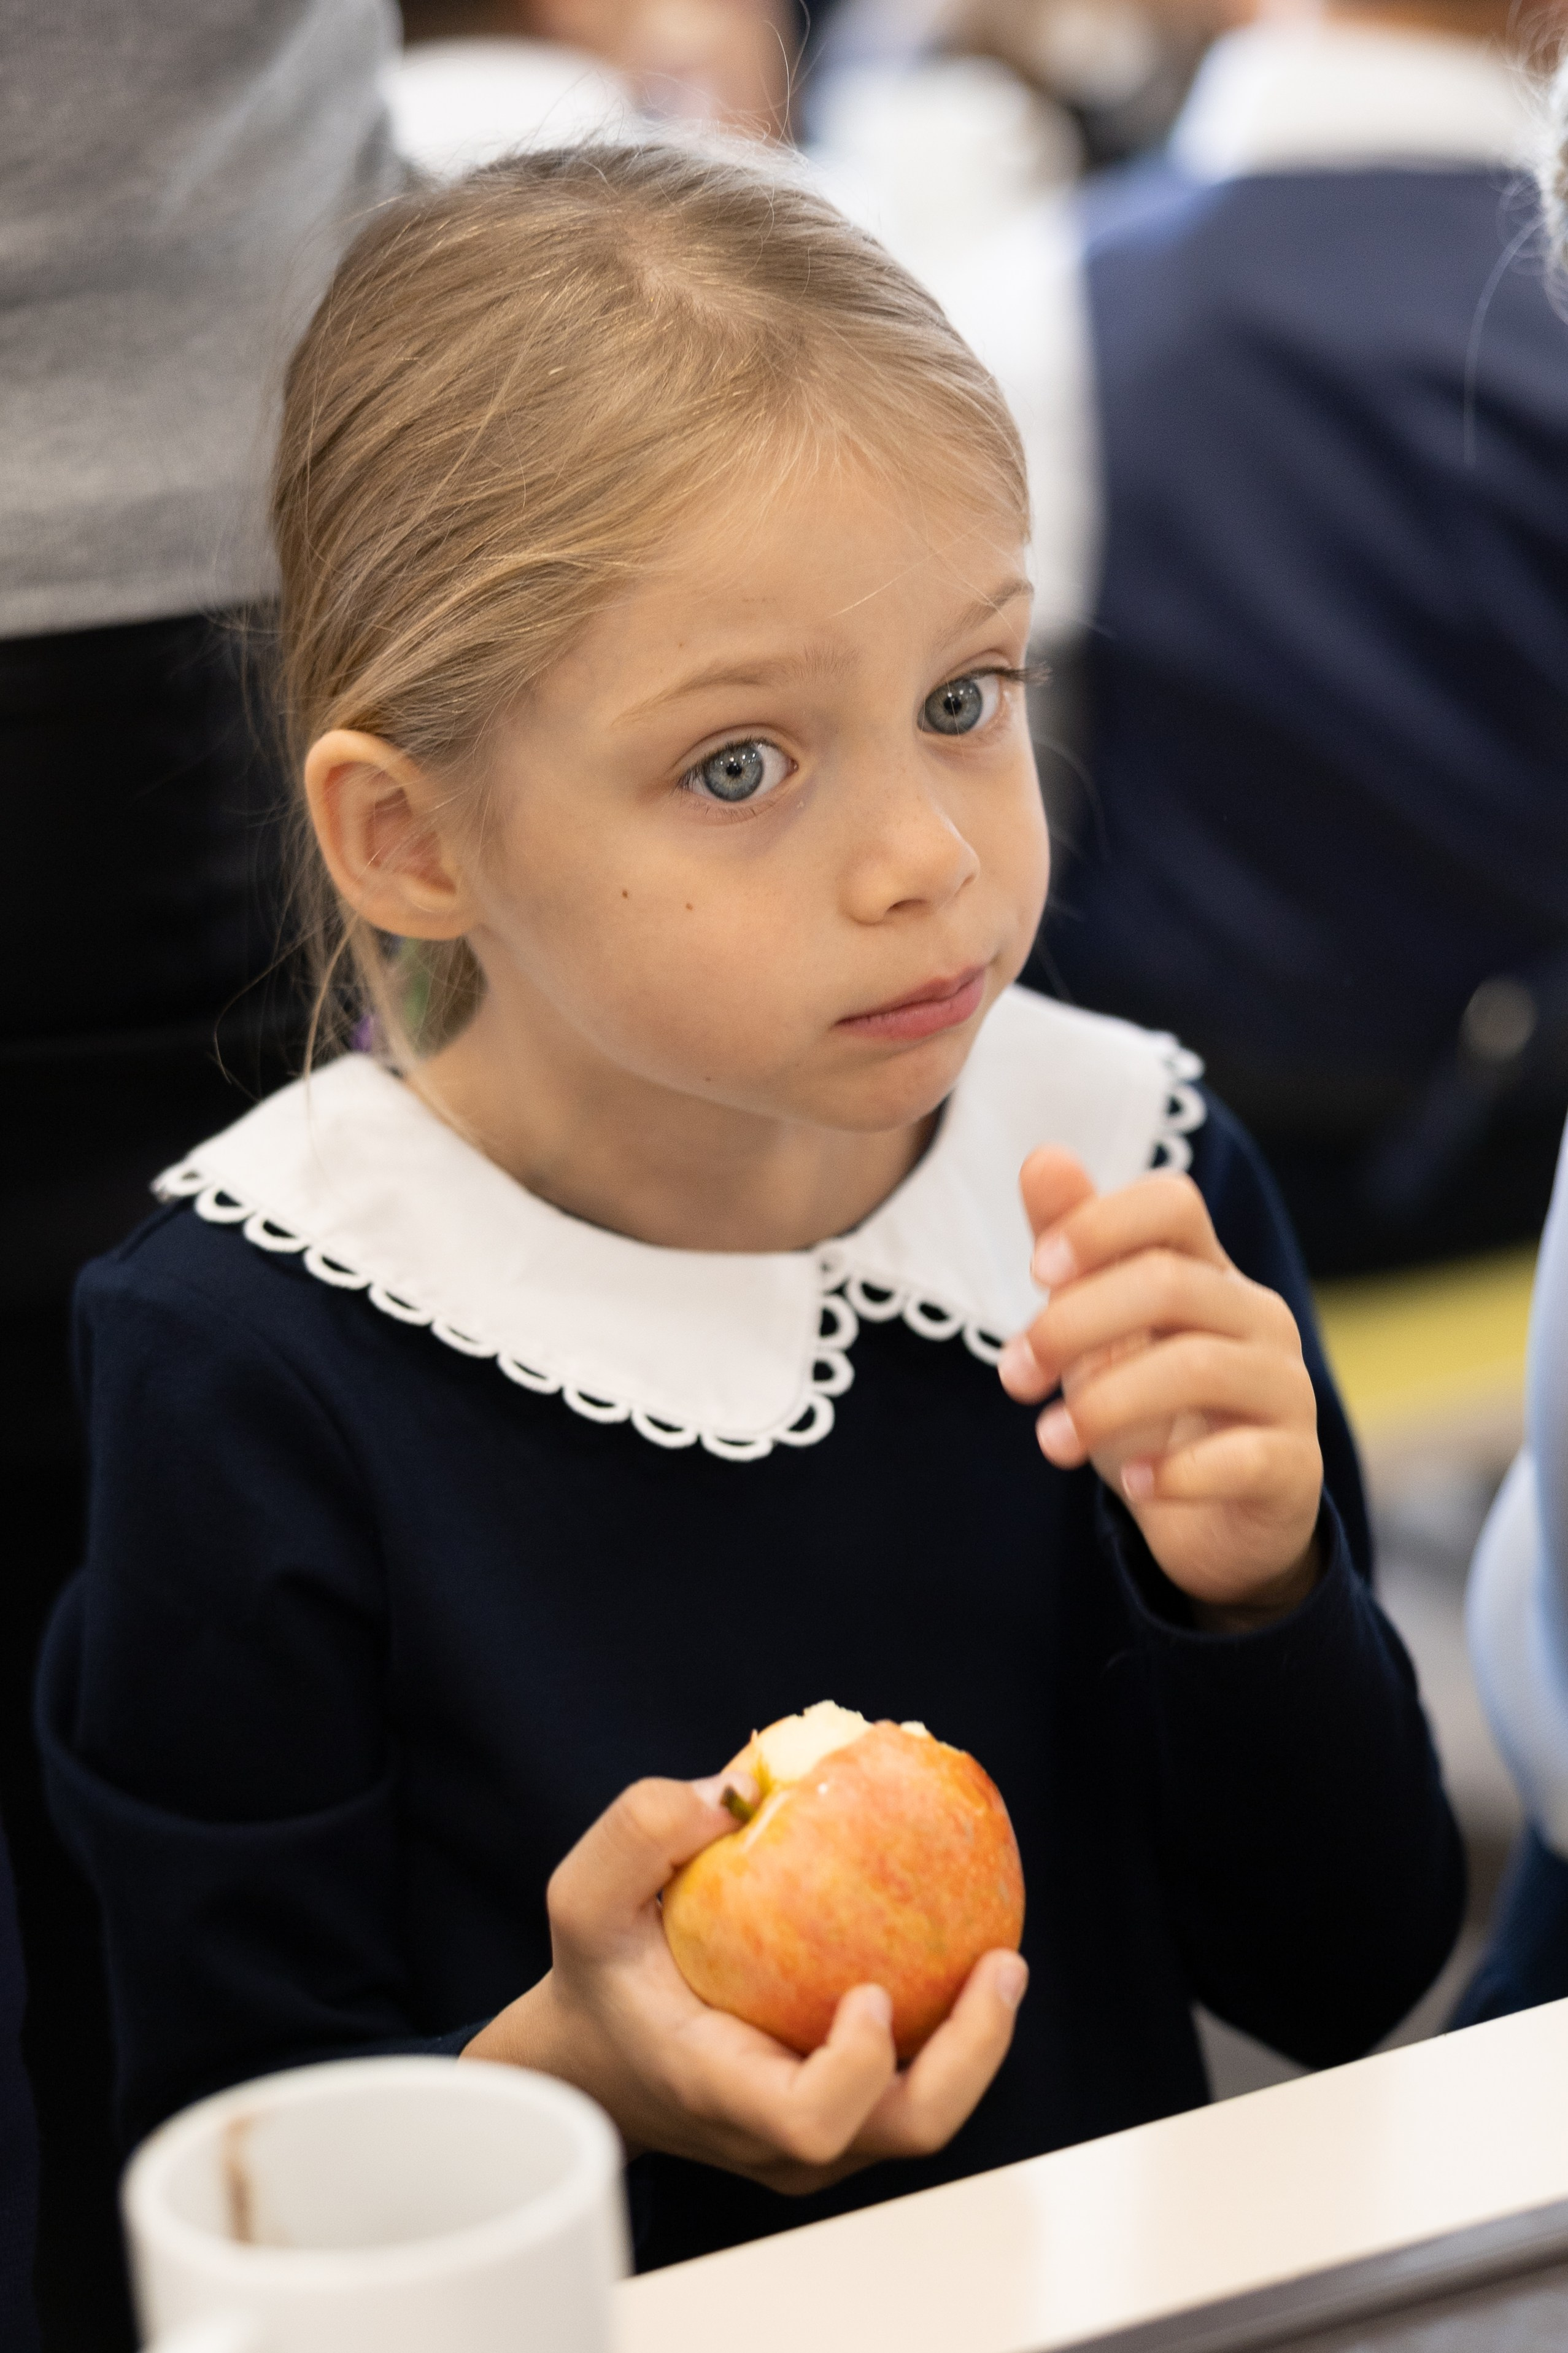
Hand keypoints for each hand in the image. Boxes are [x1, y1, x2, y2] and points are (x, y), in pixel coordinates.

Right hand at [463, 1773, 1026, 2191]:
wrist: (592, 2061)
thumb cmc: (597, 1978)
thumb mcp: (583, 1898)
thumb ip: (640, 1833)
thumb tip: (735, 1790)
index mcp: (719, 2092)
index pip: (811, 2121)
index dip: (860, 2070)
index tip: (874, 1996)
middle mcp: (775, 2139)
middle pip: (901, 2132)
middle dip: (972, 2057)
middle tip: (1002, 1965)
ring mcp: (810, 2146)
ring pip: (917, 2117)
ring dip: (973, 2045)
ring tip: (1001, 1959)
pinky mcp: (833, 2124)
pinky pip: (907, 2089)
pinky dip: (944, 2033)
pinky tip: (958, 1951)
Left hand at [998, 1149, 1321, 1625]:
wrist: (1207, 1522)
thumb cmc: (1146, 1410)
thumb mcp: (1095, 1328)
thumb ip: (1073, 1245)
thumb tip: (1044, 1156)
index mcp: (1209, 1272)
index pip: (1173, 1202)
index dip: (1100, 1223)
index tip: (1036, 1271)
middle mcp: (1258, 1317)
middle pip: (1169, 1282)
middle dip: (1072, 1325)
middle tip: (1014, 1375)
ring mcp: (1285, 1389)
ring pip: (1197, 1367)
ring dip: (1104, 1405)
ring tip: (1051, 1441)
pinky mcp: (1295, 1466)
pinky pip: (1240, 1458)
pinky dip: (1172, 1473)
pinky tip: (1132, 1483)